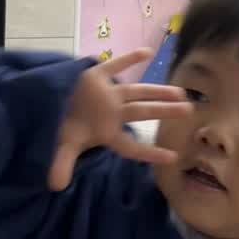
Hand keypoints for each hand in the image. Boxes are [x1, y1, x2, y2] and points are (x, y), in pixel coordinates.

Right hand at [48, 49, 190, 190]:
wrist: (48, 102)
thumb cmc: (63, 126)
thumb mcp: (64, 145)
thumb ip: (63, 163)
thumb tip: (55, 186)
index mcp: (107, 132)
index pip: (131, 146)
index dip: (150, 152)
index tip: (173, 157)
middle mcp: (113, 112)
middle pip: (142, 113)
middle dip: (164, 111)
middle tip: (189, 110)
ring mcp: (107, 93)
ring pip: (137, 92)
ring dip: (157, 91)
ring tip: (180, 91)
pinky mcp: (98, 75)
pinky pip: (116, 65)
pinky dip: (130, 59)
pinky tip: (149, 52)